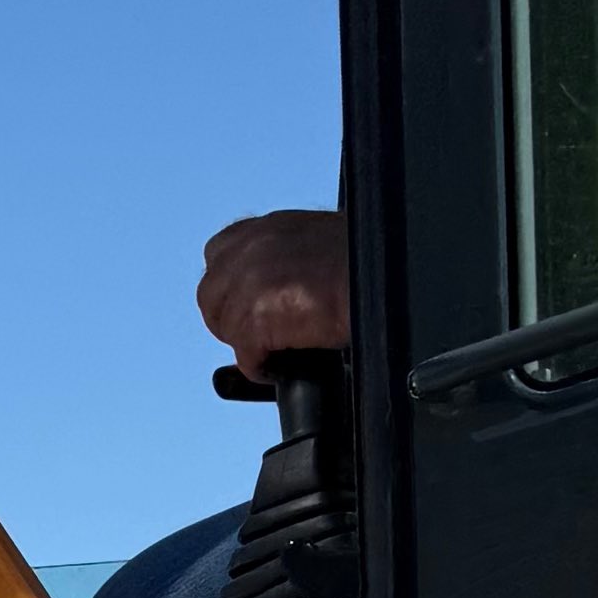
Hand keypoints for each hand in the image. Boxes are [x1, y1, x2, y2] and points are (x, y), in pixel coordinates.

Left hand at [197, 208, 349, 369]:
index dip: (230, 287)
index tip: (245, 303)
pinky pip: (246, 357)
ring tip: (275, 349)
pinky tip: (280, 366)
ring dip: (248, 343)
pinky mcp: (257, 321)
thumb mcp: (310, 240)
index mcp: (262, 229)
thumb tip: (271, 286)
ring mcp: (248, 286)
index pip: (218, 256)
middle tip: (258, 333)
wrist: (386, 280)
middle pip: (211, 297)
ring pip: (227, 328)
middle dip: (231, 317)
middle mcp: (248, 252)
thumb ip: (279, 256)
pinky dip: (261, 368)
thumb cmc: (362, 262)